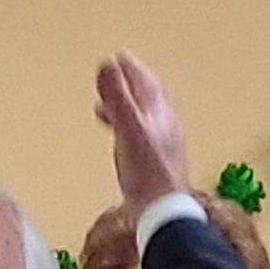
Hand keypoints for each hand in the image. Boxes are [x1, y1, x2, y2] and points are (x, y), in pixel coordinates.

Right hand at [93, 53, 191, 212]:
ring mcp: (162, 143)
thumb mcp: (128, 128)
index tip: (117, 58)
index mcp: (158, 112)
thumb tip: (107, 64)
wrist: (163, 210)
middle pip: (146, 97)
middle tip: (111, 77)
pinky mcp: (155, 161)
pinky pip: (139, 135)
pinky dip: (124, 127)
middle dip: (127, 85)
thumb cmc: (146, 171)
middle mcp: (164, 124)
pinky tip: (117, 138)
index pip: (145, 82)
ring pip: (142, 116)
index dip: (130, 69)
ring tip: (105, 105)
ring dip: (124, 107)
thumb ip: (117, 96)